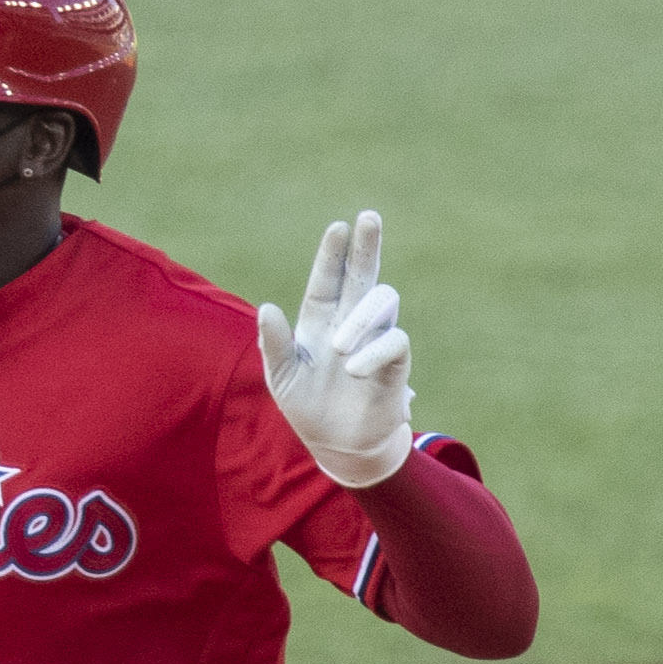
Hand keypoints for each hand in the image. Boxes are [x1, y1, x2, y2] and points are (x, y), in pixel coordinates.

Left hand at [254, 209, 413, 488]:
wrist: (338, 446)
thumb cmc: (307, 405)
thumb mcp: (281, 377)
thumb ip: (274, 343)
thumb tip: (266, 307)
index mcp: (320, 319)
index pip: (328, 278)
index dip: (333, 254)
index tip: (339, 227)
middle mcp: (351, 321)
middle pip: (364, 274)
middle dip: (366, 246)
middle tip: (369, 218)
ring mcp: (375, 338)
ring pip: (382, 301)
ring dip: (361, 318)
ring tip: (339, 348)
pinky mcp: (396, 362)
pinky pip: (395, 341)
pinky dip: (373, 351)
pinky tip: (354, 369)